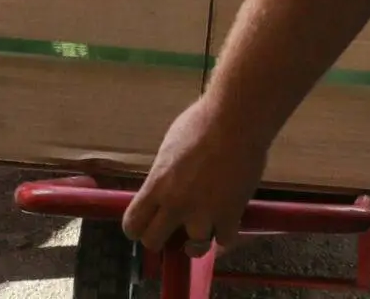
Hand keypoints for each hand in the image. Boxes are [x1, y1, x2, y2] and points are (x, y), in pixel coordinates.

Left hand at [122, 95, 271, 255]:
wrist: (237, 120)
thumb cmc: (202, 122)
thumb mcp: (170, 147)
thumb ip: (164, 174)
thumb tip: (164, 185)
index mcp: (157, 184)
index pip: (132, 224)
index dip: (136, 228)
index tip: (146, 223)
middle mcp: (176, 205)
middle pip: (154, 242)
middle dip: (162, 237)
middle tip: (173, 228)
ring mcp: (204, 213)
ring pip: (194, 248)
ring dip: (198, 239)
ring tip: (204, 227)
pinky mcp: (231, 214)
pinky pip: (225, 240)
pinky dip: (225, 233)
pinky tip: (226, 221)